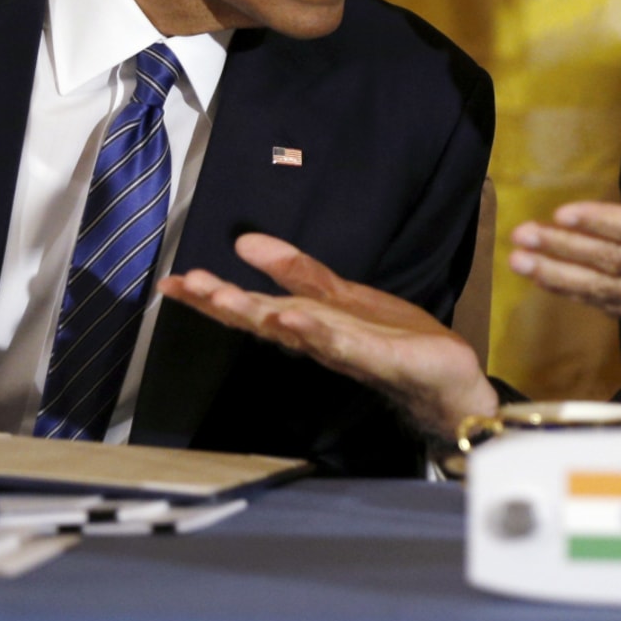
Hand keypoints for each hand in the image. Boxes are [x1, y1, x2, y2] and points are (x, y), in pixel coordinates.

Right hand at [157, 234, 498, 442]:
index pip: (254, 307)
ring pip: (296, 333)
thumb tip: (246, 243)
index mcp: (307, 324)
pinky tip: (294, 318)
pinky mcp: (381, 358)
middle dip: (224, 304)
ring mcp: (348, 351)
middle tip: (186, 287)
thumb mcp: (341, 296)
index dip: (212, 297)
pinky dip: (317, 333)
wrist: (448, 378)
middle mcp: (318, 341)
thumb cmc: (394, 339)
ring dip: (260, 316)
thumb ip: (297, 271)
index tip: (172, 282)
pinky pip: (344, 345)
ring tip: (226, 298)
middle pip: (265, 321)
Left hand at [507, 128, 620, 365]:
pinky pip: (612, 305)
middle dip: (562, 249)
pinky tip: (552, 282)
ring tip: (521, 261)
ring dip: (559, 274)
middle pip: (609, 261)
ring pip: (602, 287)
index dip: (602, 223)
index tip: (564, 215)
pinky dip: (579, 295)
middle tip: (520, 239)